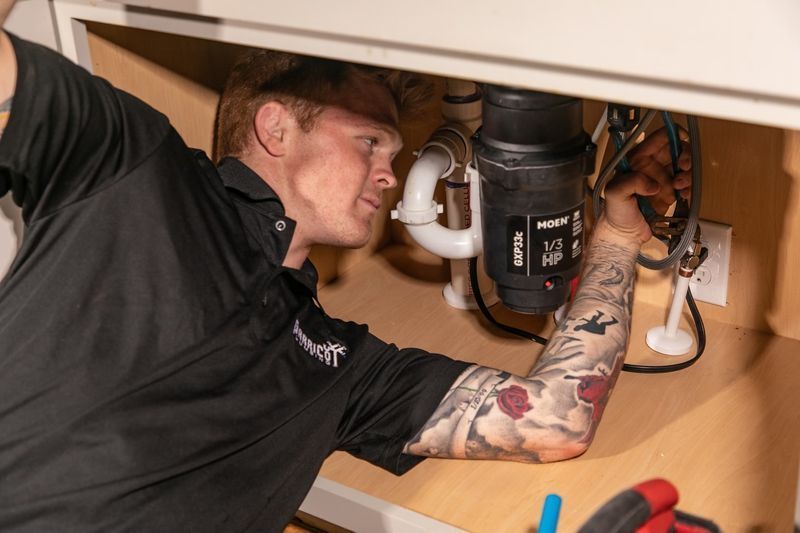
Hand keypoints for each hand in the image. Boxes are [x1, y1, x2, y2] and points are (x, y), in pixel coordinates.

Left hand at [602, 127, 692, 243]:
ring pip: (684, 167)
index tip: (682, 142)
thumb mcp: (615, 193)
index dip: (673, 136)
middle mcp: (650, 165)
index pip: (658, 138)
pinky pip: (687, 183)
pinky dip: (689, 187)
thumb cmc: (615, 213)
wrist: (625, 233)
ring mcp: (662, 178)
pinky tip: (683, 195)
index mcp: (636, 158)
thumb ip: (630, 182)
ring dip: (686, 175)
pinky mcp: (671, 191)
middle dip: (684, 157)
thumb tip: (652, 185)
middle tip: (683, 167)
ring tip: (679, 186)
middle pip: (677, 149)